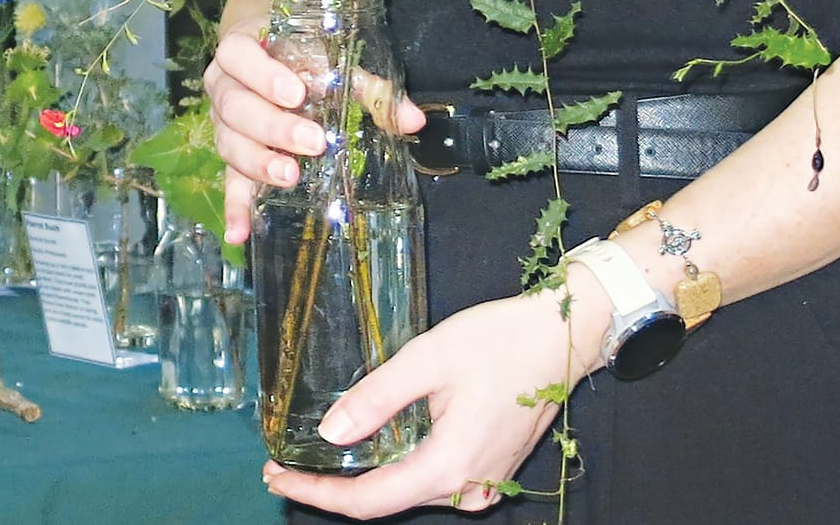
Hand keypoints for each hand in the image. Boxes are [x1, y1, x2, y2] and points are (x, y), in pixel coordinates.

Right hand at [203, 16, 425, 244]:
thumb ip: (366, 86)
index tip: (296, 93)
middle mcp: (224, 85)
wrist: (260, 53)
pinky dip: (235, 208)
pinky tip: (240, 233)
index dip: (262, 75)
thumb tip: (412, 121)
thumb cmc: (298, 56)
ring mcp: (224, 122)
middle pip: (234, 106)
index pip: (238, 55)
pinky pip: (228, 182)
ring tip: (289, 176)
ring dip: (258, 162)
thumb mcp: (328, 60)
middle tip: (312, 142)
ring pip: (229, 142)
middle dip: (273, 127)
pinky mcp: (231, 154)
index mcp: (242, 50)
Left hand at [263, 284, 610, 517]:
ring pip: (409, 493)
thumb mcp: (428, 358)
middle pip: (386, 502)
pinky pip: (432, 481)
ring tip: (317, 457)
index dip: (317, 493)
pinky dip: (394, 471)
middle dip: (333, 487)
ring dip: (363, 479)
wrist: (564, 337)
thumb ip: (377, 398)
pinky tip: (370, 449)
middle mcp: (467, 488)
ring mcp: (483, 483)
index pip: (368, 500)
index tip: (275, 474)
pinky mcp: (490, 469)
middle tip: (285, 464)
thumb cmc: (499, 340)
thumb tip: (330, 434)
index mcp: (449, 464)